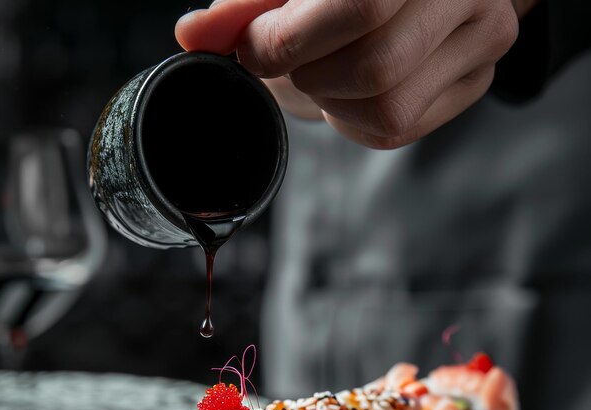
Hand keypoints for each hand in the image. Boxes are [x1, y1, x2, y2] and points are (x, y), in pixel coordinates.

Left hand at [176, 0, 523, 148]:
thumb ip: (244, 7)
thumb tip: (192, 35)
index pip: (358, 6)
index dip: (289, 42)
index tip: (253, 51)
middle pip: (374, 66)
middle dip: (312, 76)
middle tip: (295, 62)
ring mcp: (485, 35)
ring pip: (388, 107)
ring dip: (334, 102)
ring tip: (326, 73)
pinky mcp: (477, 81)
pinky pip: (400, 128)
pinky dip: (356, 122)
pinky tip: (352, 93)